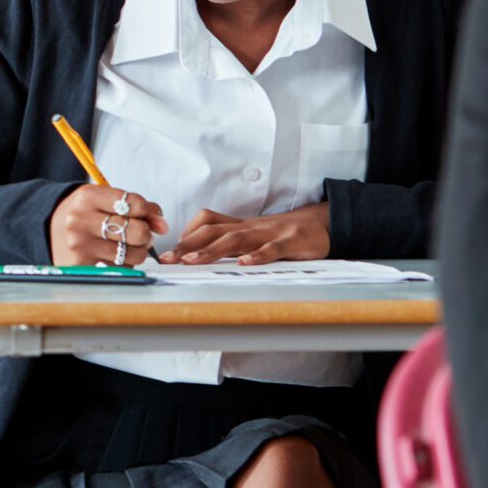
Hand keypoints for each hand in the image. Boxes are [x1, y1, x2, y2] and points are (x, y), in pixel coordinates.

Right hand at [48, 185, 168, 266]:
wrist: (45, 226)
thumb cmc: (82, 212)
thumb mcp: (102, 198)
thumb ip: (135, 206)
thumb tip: (162, 225)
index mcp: (87, 197)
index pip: (134, 203)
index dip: (150, 212)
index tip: (150, 217)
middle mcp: (81, 219)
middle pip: (137, 231)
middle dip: (146, 234)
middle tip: (140, 234)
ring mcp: (79, 244)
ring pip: (132, 253)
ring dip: (138, 251)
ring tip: (128, 245)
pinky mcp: (79, 264)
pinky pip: (118, 268)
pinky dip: (123, 264)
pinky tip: (114, 256)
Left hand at [164, 202, 330, 264]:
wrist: (320, 225)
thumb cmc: (280, 233)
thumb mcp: (251, 235)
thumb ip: (228, 241)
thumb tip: (195, 254)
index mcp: (239, 225)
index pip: (206, 223)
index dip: (185, 235)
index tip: (167, 252)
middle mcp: (249, 227)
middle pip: (213, 231)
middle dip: (187, 245)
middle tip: (168, 260)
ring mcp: (270, 233)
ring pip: (236, 239)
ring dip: (212, 250)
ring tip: (192, 261)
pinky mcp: (291, 242)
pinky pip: (272, 249)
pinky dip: (257, 256)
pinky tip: (244, 264)